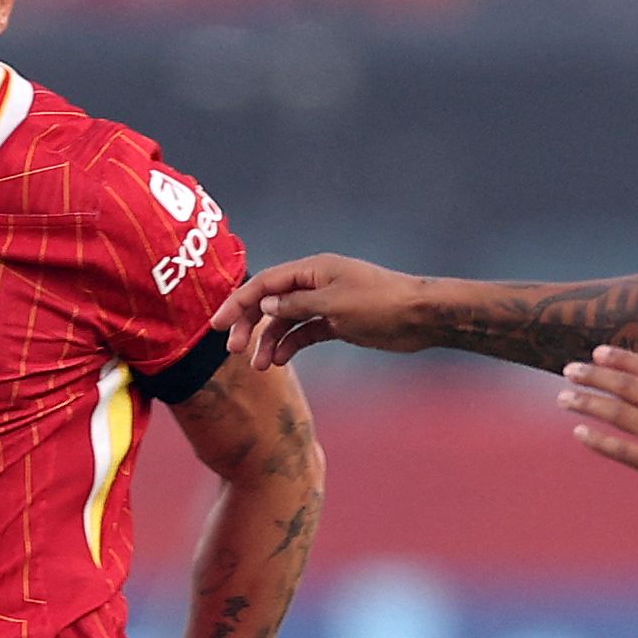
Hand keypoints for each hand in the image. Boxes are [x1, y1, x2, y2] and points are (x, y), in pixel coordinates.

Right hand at [212, 255, 427, 371]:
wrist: (421, 318)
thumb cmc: (382, 305)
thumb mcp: (335, 306)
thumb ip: (297, 306)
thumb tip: (264, 306)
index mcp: (313, 270)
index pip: (265, 284)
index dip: (238, 303)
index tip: (216, 326)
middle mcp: (316, 283)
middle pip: (270, 302)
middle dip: (248, 324)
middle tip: (231, 350)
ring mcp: (326, 303)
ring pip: (286, 321)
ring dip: (269, 341)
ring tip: (260, 366)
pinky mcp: (337, 322)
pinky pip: (304, 332)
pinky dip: (291, 345)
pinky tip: (279, 361)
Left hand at [556, 347, 637, 530]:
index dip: (624, 358)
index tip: (599, 350)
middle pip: (630, 386)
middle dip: (597, 375)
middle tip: (569, 369)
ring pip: (621, 413)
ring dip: (589, 402)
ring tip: (564, 397)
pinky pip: (623, 451)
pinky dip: (598, 441)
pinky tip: (578, 433)